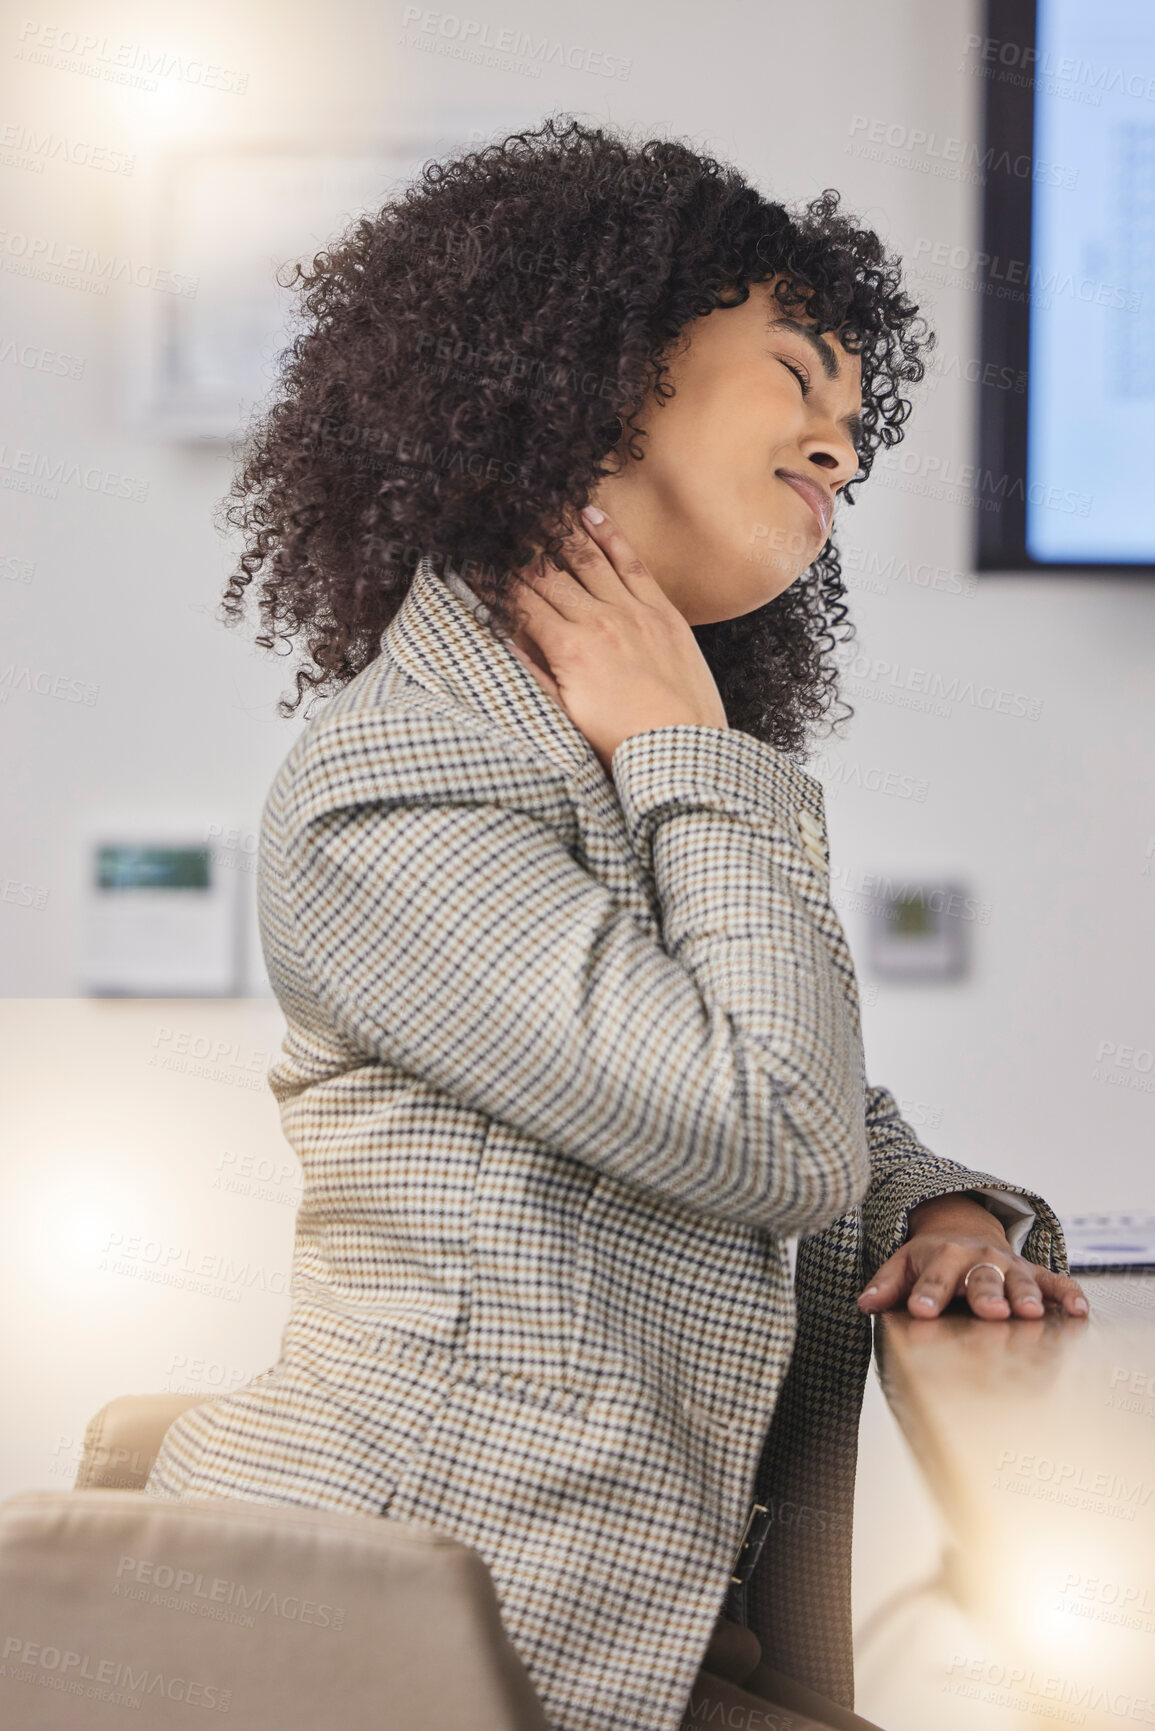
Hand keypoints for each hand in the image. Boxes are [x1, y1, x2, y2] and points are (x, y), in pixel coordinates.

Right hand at [504, 506, 728, 774]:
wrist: (683, 752)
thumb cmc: (622, 745)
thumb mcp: (566, 718)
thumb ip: (534, 675)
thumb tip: (503, 640)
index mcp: (568, 650)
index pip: (520, 603)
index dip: (493, 581)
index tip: (474, 562)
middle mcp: (597, 622)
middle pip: (547, 575)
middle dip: (519, 548)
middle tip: (499, 524)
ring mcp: (633, 611)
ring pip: (587, 559)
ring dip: (558, 530)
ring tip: (537, 506)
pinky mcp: (663, 611)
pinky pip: (632, 563)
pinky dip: (609, 536)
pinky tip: (591, 515)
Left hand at [856, 1193, 1089, 1320]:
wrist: (964, 1229)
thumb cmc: (931, 1257)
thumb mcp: (903, 1264)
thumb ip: (886, 1285)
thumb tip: (864, 1304)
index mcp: (943, 1257)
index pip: (932, 1280)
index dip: (926, 1295)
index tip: (920, 1311)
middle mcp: (978, 1260)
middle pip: (981, 1280)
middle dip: (985, 1295)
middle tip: (990, 1311)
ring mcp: (1008, 1266)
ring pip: (1019, 1282)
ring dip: (1026, 1296)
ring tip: (1032, 1313)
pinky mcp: (1033, 1273)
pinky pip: (1055, 1282)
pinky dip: (1068, 1295)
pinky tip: (1079, 1311)